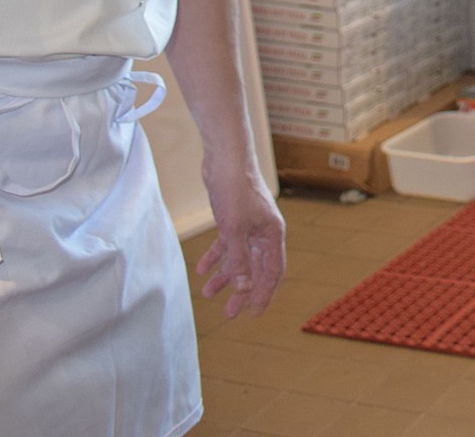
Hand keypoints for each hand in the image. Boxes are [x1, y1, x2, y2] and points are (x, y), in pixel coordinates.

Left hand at [195, 163, 285, 317]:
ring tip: (209, 293)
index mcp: (272, 234)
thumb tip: (244, 290)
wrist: (225, 159)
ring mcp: (249, 225)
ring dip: (226, 276)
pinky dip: (216, 257)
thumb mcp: (234, 230)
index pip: (272, 271)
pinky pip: (227, 245)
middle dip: (243, 291)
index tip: (253, 314)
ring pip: (239, 258)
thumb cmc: (235, 190)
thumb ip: (239, 261)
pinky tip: (202, 269)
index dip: (263, 293)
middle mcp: (264, 232)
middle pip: (256, 268)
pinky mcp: (233, 218)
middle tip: (230, 312)